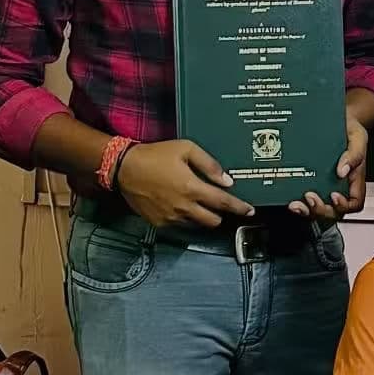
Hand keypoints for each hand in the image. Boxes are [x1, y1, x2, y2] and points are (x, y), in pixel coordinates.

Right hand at [117, 139, 256, 229]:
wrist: (123, 168)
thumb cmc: (156, 155)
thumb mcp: (185, 149)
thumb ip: (209, 165)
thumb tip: (227, 181)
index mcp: (193, 188)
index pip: (224, 203)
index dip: (240, 208)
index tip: (250, 211)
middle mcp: (184, 208)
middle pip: (213, 221)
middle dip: (220, 214)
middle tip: (217, 203)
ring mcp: (171, 218)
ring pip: (197, 225)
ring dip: (202, 216)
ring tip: (196, 202)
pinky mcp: (159, 223)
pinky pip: (179, 225)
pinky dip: (184, 218)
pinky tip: (178, 204)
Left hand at [290, 111, 368, 221]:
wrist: (339, 120)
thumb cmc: (351, 129)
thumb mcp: (358, 137)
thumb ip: (354, 154)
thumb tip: (342, 170)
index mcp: (354, 180)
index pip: (354, 203)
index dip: (344, 205)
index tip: (334, 196)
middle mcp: (340, 187)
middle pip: (334, 211)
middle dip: (321, 210)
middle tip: (310, 198)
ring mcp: (325, 186)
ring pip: (318, 209)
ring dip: (307, 211)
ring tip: (296, 205)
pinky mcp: (312, 182)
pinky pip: (306, 199)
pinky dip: (299, 203)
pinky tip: (290, 199)